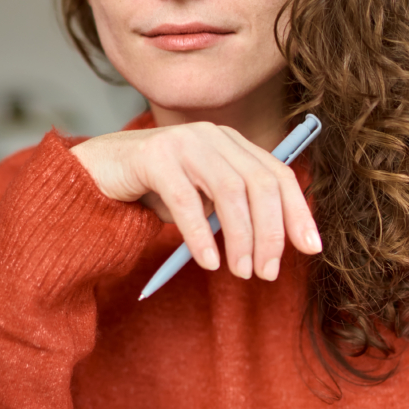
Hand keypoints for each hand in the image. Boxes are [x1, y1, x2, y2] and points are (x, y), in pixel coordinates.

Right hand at [69, 122, 321, 281]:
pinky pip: (186, 200)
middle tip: (268, 272)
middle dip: (271, 232)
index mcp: (231, 143)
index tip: (311, 248)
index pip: (278, 174)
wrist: (96, 172)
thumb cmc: (153, 189)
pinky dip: (201, 235)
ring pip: (229, 191)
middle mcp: (213, 136)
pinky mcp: (154, 156)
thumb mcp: (202, 199)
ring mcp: (183, 142)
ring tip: (241, 272)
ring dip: (241, 237)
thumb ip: (233, 211)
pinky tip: (208, 261)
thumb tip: (272, 246)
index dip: (298, 211)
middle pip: (260, 183)